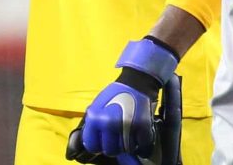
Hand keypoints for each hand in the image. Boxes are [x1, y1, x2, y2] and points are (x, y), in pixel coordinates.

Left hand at [77, 39, 177, 161]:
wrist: (137, 82)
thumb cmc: (115, 93)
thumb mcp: (97, 105)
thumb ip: (94, 123)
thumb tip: (91, 141)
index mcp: (94, 118)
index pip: (92, 145)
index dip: (98, 145)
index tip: (103, 142)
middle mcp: (108, 123)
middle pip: (109, 150)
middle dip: (114, 146)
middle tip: (118, 138)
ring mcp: (126, 126)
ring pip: (126, 149)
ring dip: (128, 144)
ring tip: (129, 134)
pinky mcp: (142, 127)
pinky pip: (142, 145)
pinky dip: (142, 142)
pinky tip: (139, 134)